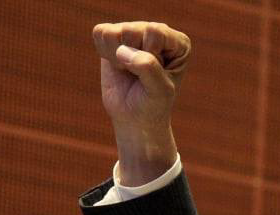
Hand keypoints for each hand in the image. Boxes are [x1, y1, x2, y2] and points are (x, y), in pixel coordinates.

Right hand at [91, 21, 189, 184]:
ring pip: (114, 32)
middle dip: (132, 59)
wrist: (135, 118)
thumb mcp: (159, 91)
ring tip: (129, 71)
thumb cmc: (153, 105)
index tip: (155, 75)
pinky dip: (104, 53)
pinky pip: (100, 32)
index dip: (149, 56)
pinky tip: (118, 65)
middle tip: (139, 76)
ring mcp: (135, 31)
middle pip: (132, 30)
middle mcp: (157, 31)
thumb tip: (122, 50)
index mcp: (178, 42)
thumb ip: (148, 68)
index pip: (154, 32)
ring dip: (117, 58)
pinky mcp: (114, 36)